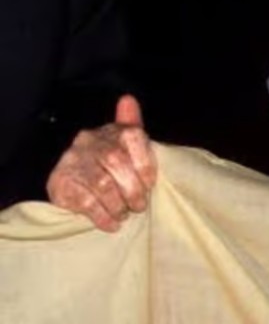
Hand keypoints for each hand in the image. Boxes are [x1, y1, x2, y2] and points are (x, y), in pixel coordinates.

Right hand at [46, 94, 156, 231]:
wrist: (71, 181)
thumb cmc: (108, 164)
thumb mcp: (125, 146)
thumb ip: (133, 125)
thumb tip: (128, 99)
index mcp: (112, 132)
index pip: (133, 136)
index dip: (146, 164)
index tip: (150, 184)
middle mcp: (90, 142)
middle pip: (116, 162)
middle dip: (133, 189)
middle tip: (139, 206)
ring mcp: (73, 162)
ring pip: (103, 184)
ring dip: (119, 205)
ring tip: (124, 214)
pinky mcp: (62, 183)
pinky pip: (87, 202)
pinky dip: (104, 216)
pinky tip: (111, 223)